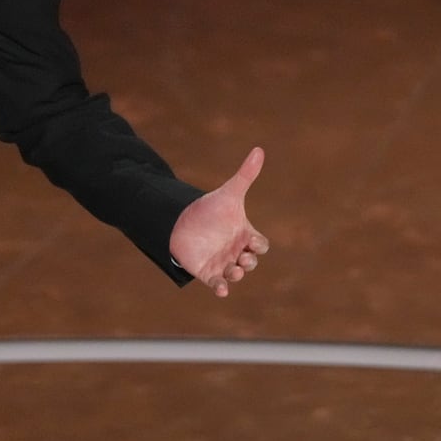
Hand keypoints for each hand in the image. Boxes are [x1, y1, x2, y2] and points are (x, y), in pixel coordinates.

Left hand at [169, 146, 269, 297]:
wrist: (180, 220)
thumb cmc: (209, 208)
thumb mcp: (229, 193)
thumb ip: (245, 175)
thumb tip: (259, 150)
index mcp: (244, 234)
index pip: (260, 245)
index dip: (259, 245)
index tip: (252, 241)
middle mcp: (235, 251)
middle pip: (251, 262)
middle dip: (249, 263)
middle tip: (243, 259)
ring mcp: (222, 262)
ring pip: (236, 274)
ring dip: (237, 274)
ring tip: (233, 270)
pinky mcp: (207, 272)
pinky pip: (218, 284)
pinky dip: (221, 288)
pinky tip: (221, 290)